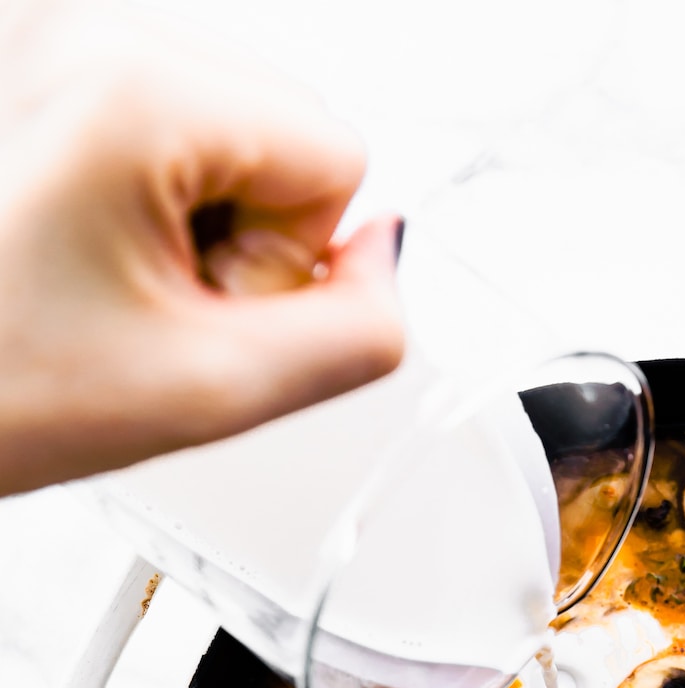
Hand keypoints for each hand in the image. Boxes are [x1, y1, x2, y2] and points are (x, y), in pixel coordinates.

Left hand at [0, 0, 403, 495]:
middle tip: (147, 301)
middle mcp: (91, 39)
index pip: (337, 156)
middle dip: (243, 234)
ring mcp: (55, 47)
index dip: (289, 262)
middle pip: (282, 131)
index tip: (200, 306)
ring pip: (225, 130)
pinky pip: (159, 125)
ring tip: (105, 280)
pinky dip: (144, 197)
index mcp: (139, 93)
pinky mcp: (38, 71)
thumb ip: (353, 335)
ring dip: (194, 219)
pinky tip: (82, 253)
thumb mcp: (211, 394)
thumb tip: (388, 264)